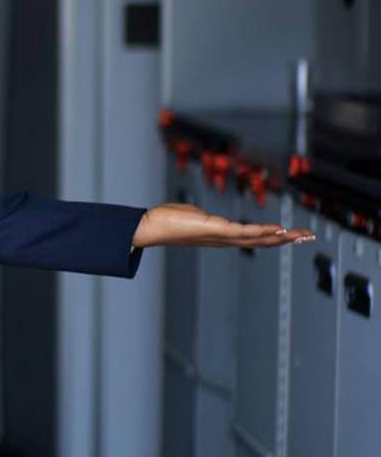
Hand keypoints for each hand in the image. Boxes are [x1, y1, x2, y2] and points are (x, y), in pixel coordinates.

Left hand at [131, 202, 314, 249]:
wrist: (149, 228)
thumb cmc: (166, 221)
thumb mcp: (190, 216)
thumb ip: (201, 218)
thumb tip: (202, 216)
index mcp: (220, 236)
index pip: (251, 238)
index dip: (272, 237)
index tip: (291, 234)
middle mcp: (223, 239)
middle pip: (261, 241)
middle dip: (285, 239)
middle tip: (307, 237)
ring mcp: (220, 236)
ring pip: (257, 238)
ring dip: (281, 237)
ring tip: (300, 235)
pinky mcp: (215, 230)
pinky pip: (244, 232)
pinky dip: (262, 231)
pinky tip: (278, 230)